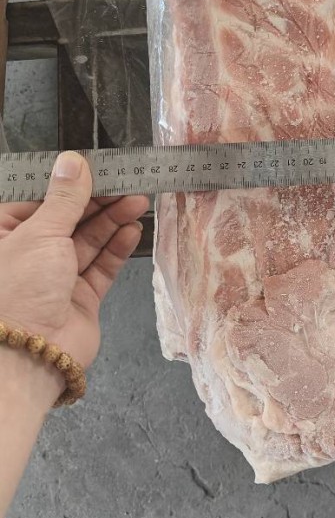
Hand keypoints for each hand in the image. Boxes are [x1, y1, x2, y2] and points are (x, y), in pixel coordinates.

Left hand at [0, 151, 148, 371]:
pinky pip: (101, 267)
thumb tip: (73, 161)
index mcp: (5, 235)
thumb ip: (64, 197)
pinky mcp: (80, 298)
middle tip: (127, 182)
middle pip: (68, 219)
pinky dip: (117, 248)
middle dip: (98, 201)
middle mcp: (29, 255)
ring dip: (113, 221)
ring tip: (138, 201)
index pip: (40, 200)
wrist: (29, 356)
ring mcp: (56, 278)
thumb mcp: (40, 233)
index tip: (97, 167)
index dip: (69, 184)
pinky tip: (132, 230)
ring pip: (88, 241)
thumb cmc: (19, 291)